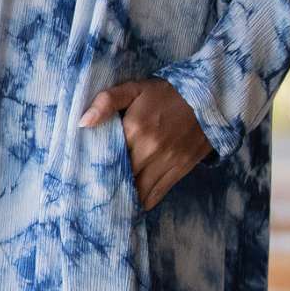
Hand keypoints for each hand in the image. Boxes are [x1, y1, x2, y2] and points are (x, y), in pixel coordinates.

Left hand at [79, 76, 216, 210]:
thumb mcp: (134, 89)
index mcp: (134, 129)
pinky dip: (146, 200)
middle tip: (98, 191)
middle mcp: (150, 148)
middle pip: (123, 177)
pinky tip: (136, 201)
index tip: (88, 176)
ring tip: (115, 200)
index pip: (108, 158)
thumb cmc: (165, 94)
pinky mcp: (181, 168)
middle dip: (111, 185)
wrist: (207, 98)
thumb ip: (106, 102)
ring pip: (140, 190)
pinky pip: (158, 193)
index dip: (97, 168)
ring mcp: (168, 160)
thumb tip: (83, 123)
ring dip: (128, 196)